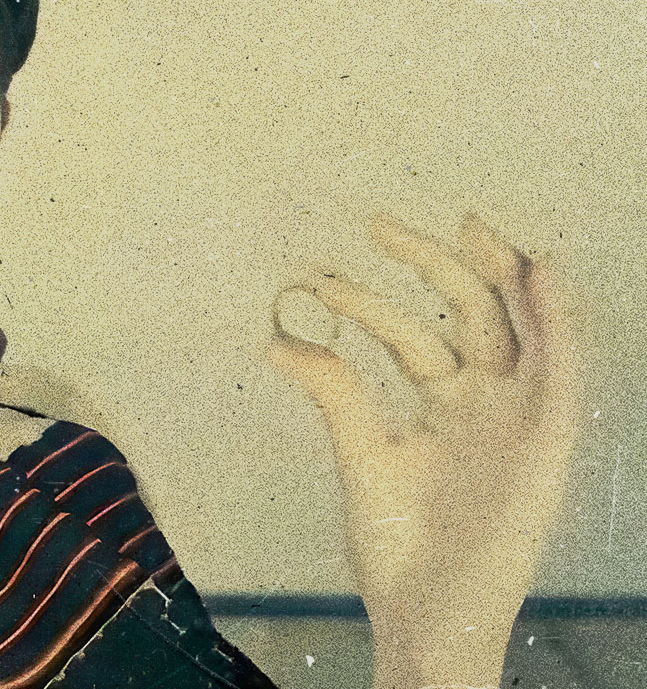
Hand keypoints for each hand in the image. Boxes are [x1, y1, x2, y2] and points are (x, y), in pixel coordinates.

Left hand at [264, 211, 585, 687]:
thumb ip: (335, 392)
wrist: (425, 614)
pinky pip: (562, 371)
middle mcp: (485, 401)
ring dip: (506, 273)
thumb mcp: (360, 454)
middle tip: (380, 225)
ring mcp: (519, 418)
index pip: (413, 332)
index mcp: (442, 403)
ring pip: (522, 328)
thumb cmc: (397, 546)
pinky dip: (558, 320)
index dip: (369, 299)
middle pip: (470, 312)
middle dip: (432, 264)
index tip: (320, 276)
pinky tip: (541, 271)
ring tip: (472, 225)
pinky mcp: (549, 442)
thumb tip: (278, 339)